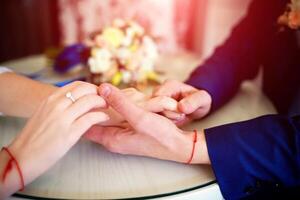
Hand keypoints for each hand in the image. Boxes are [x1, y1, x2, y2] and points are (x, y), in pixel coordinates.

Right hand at [0, 81, 108, 196]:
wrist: (22, 156)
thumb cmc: (34, 137)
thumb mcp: (44, 112)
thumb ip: (58, 105)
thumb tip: (74, 101)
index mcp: (51, 99)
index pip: (77, 85)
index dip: (91, 87)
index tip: (98, 93)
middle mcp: (57, 105)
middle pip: (85, 90)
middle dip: (99, 93)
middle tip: (105, 100)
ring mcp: (63, 119)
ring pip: (90, 101)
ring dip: (102, 103)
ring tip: (106, 108)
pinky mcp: (69, 133)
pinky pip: (91, 118)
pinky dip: (101, 116)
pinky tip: (104, 118)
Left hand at [85, 83, 209, 163]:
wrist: (179, 145)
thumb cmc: (161, 136)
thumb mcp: (140, 117)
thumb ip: (120, 103)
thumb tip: (101, 88)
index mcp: (111, 139)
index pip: (85, 125)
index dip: (83, 109)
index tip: (87, 95)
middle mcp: (114, 138)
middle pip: (96, 118)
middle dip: (99, 103)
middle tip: (103, 89)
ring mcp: (122, 134)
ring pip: (109, 115)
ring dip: (112, 103)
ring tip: (118, 93)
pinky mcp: (131, 129)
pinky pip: (120, 115)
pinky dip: (122, 105)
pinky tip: (130, 98)